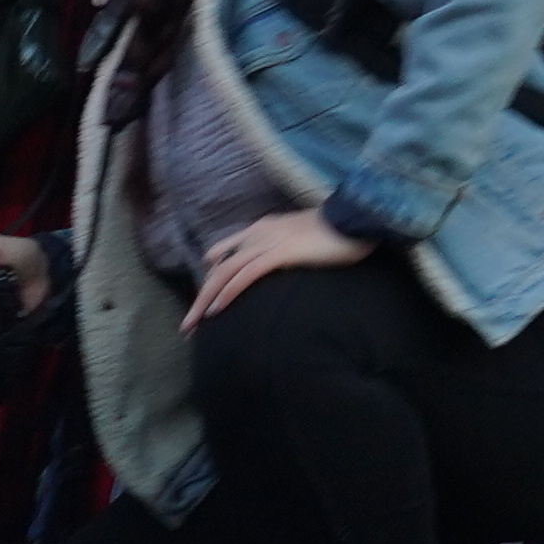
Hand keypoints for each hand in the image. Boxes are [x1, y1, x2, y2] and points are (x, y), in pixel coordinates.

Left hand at [183, 207, 373, 327]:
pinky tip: (218, 309)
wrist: (356, 218)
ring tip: (194, 324)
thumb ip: (284, 247)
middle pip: (220, 267)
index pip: (228, 254)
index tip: (203, 301)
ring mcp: (269, 242)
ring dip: (206, 300)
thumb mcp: (303, 238)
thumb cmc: (337, 232)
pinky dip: (229, 292)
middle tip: (188, 325)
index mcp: (264, 228)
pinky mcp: (281, 252)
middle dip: (201, 296)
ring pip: (226, 272)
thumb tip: (274, 264)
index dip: (212, 278)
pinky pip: (246, 275)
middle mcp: (260, 233)